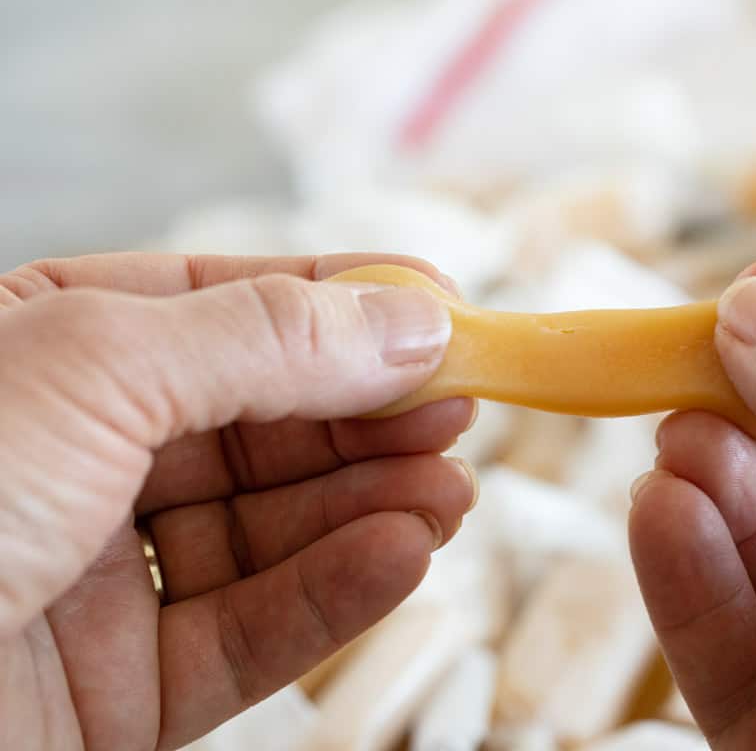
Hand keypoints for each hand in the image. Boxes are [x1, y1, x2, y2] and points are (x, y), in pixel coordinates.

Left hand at [0, 253, 477, 749]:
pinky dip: (334, 595)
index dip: (343, 308)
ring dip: (370, 508)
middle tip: (464, 409)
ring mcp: (96, 578)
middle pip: (264, 426)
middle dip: (369, 417)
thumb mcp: (97, 365)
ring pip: (269, 534)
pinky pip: (246, 634)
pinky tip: (401, 556)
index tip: (444, 314)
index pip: (228, 309)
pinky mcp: (116, 690)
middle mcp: (74, 457)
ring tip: (452, 492)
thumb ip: (268, 341)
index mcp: (47, 348)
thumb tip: (410, 321)